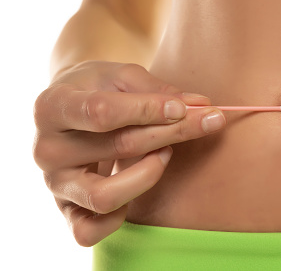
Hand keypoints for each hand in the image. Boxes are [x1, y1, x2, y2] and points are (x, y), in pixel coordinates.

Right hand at [33, 61, 225, 245]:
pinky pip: (90, 231)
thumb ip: (157, 89)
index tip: (188, 106)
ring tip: (165, 154)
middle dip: (172, 132)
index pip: (102, 112)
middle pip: (118, 147)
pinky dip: (121, 216)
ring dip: (149, 175)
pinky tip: (140, 184)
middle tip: (208, 120)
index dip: (150, 109)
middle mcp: (46, 149)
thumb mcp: (122, 76)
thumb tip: (200, 105)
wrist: (74, 108)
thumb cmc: (100, 88)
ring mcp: (55, 184)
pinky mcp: (66, 211)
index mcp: (52, 106)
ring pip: (105, 196)